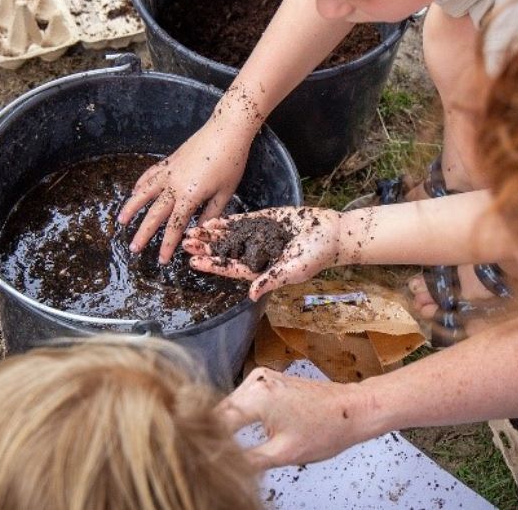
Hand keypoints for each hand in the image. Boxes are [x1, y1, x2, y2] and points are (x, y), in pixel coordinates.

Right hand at [118, 120, 251, 262]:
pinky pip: (150, 175)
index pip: (174, 227)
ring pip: (144, 193)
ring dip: (132, 208)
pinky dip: (140, 185)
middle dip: (143, 234)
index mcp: (190, 196)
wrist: (227, 130)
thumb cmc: (231, 162)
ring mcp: (169, 171)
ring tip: (121, 221)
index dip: (167, 245)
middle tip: (134, 249)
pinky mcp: (170, 161)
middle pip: (154, 214)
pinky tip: (134, 192)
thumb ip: (211, 213)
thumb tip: (200, 230)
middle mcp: (174, 185)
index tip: (161, 260)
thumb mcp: (225, 192)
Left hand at [182, 207, 343, 299]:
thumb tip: (251, 295)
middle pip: (226, 252)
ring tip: (192, 231)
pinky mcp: (265, 221)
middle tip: (186, 243)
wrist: (332, 232)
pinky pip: (242, 223)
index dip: (212, 265)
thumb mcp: (294, 270)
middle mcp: (257, 254)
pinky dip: (227, 222)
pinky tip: (212, 221)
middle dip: (206, 248)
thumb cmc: (316, 256)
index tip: (194, 262)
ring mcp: (260, 237)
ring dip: (212, 235)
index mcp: (261, 269)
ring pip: (230, 237)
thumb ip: (272, 280)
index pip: (231, 268)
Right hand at [217, 367, 370, 468]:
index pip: (215, 421)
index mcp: (257, 396)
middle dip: (213, 435)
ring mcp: (261, 378)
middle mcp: (256, 381)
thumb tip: (222, 467)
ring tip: (222, 451)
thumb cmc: (327, 428)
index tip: (200, 460)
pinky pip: (242, 400)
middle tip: (210, 460)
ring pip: (229, 406)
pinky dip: (238, 418)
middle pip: (218, 411)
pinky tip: (236, 436)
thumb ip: (247, 460)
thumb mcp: (284, 453)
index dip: (206, 443)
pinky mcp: (267, 381)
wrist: (352, 409)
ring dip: (224, 427)